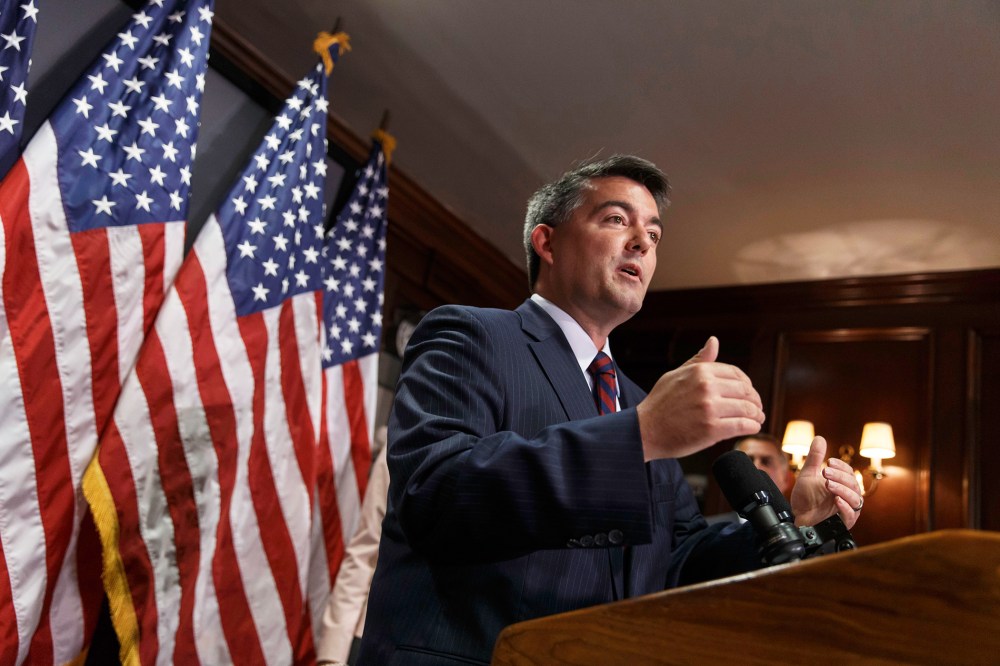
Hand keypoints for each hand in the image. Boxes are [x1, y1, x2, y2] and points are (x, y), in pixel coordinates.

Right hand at [636, 336, 764, 460]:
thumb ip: (698, 361)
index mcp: (700, 372)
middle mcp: (706, 387)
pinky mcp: (712, 429)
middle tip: (757, 408)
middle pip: (745, 391)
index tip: (748, 392)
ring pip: (747, 409)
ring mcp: (710, 408)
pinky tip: (751, 427)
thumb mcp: (675, 375)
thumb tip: (714, 341)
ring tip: (757, 418)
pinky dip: (752, 427)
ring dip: (756, 414)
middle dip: (755, 400)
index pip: (736, 373)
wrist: (645, 431)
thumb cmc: (659, 404)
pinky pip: (742, 425)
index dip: (747, 383)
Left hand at [790, 436, 863, 528]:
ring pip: (855, 499)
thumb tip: (819, 438)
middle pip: (853, 484)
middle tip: (825, 472)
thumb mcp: (808, 475)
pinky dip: (845, 507)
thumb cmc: (805, 498)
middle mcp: (847, 497)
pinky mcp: (843, 523)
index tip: (830, 462)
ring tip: (828, 484)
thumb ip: (815, 458)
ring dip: (842, 489)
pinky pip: (851, 515)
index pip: (849, 473)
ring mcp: (847, 510)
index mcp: (842, 485)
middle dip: (840, 476)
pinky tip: (836, 500)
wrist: (797, 517)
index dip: (842, 467)